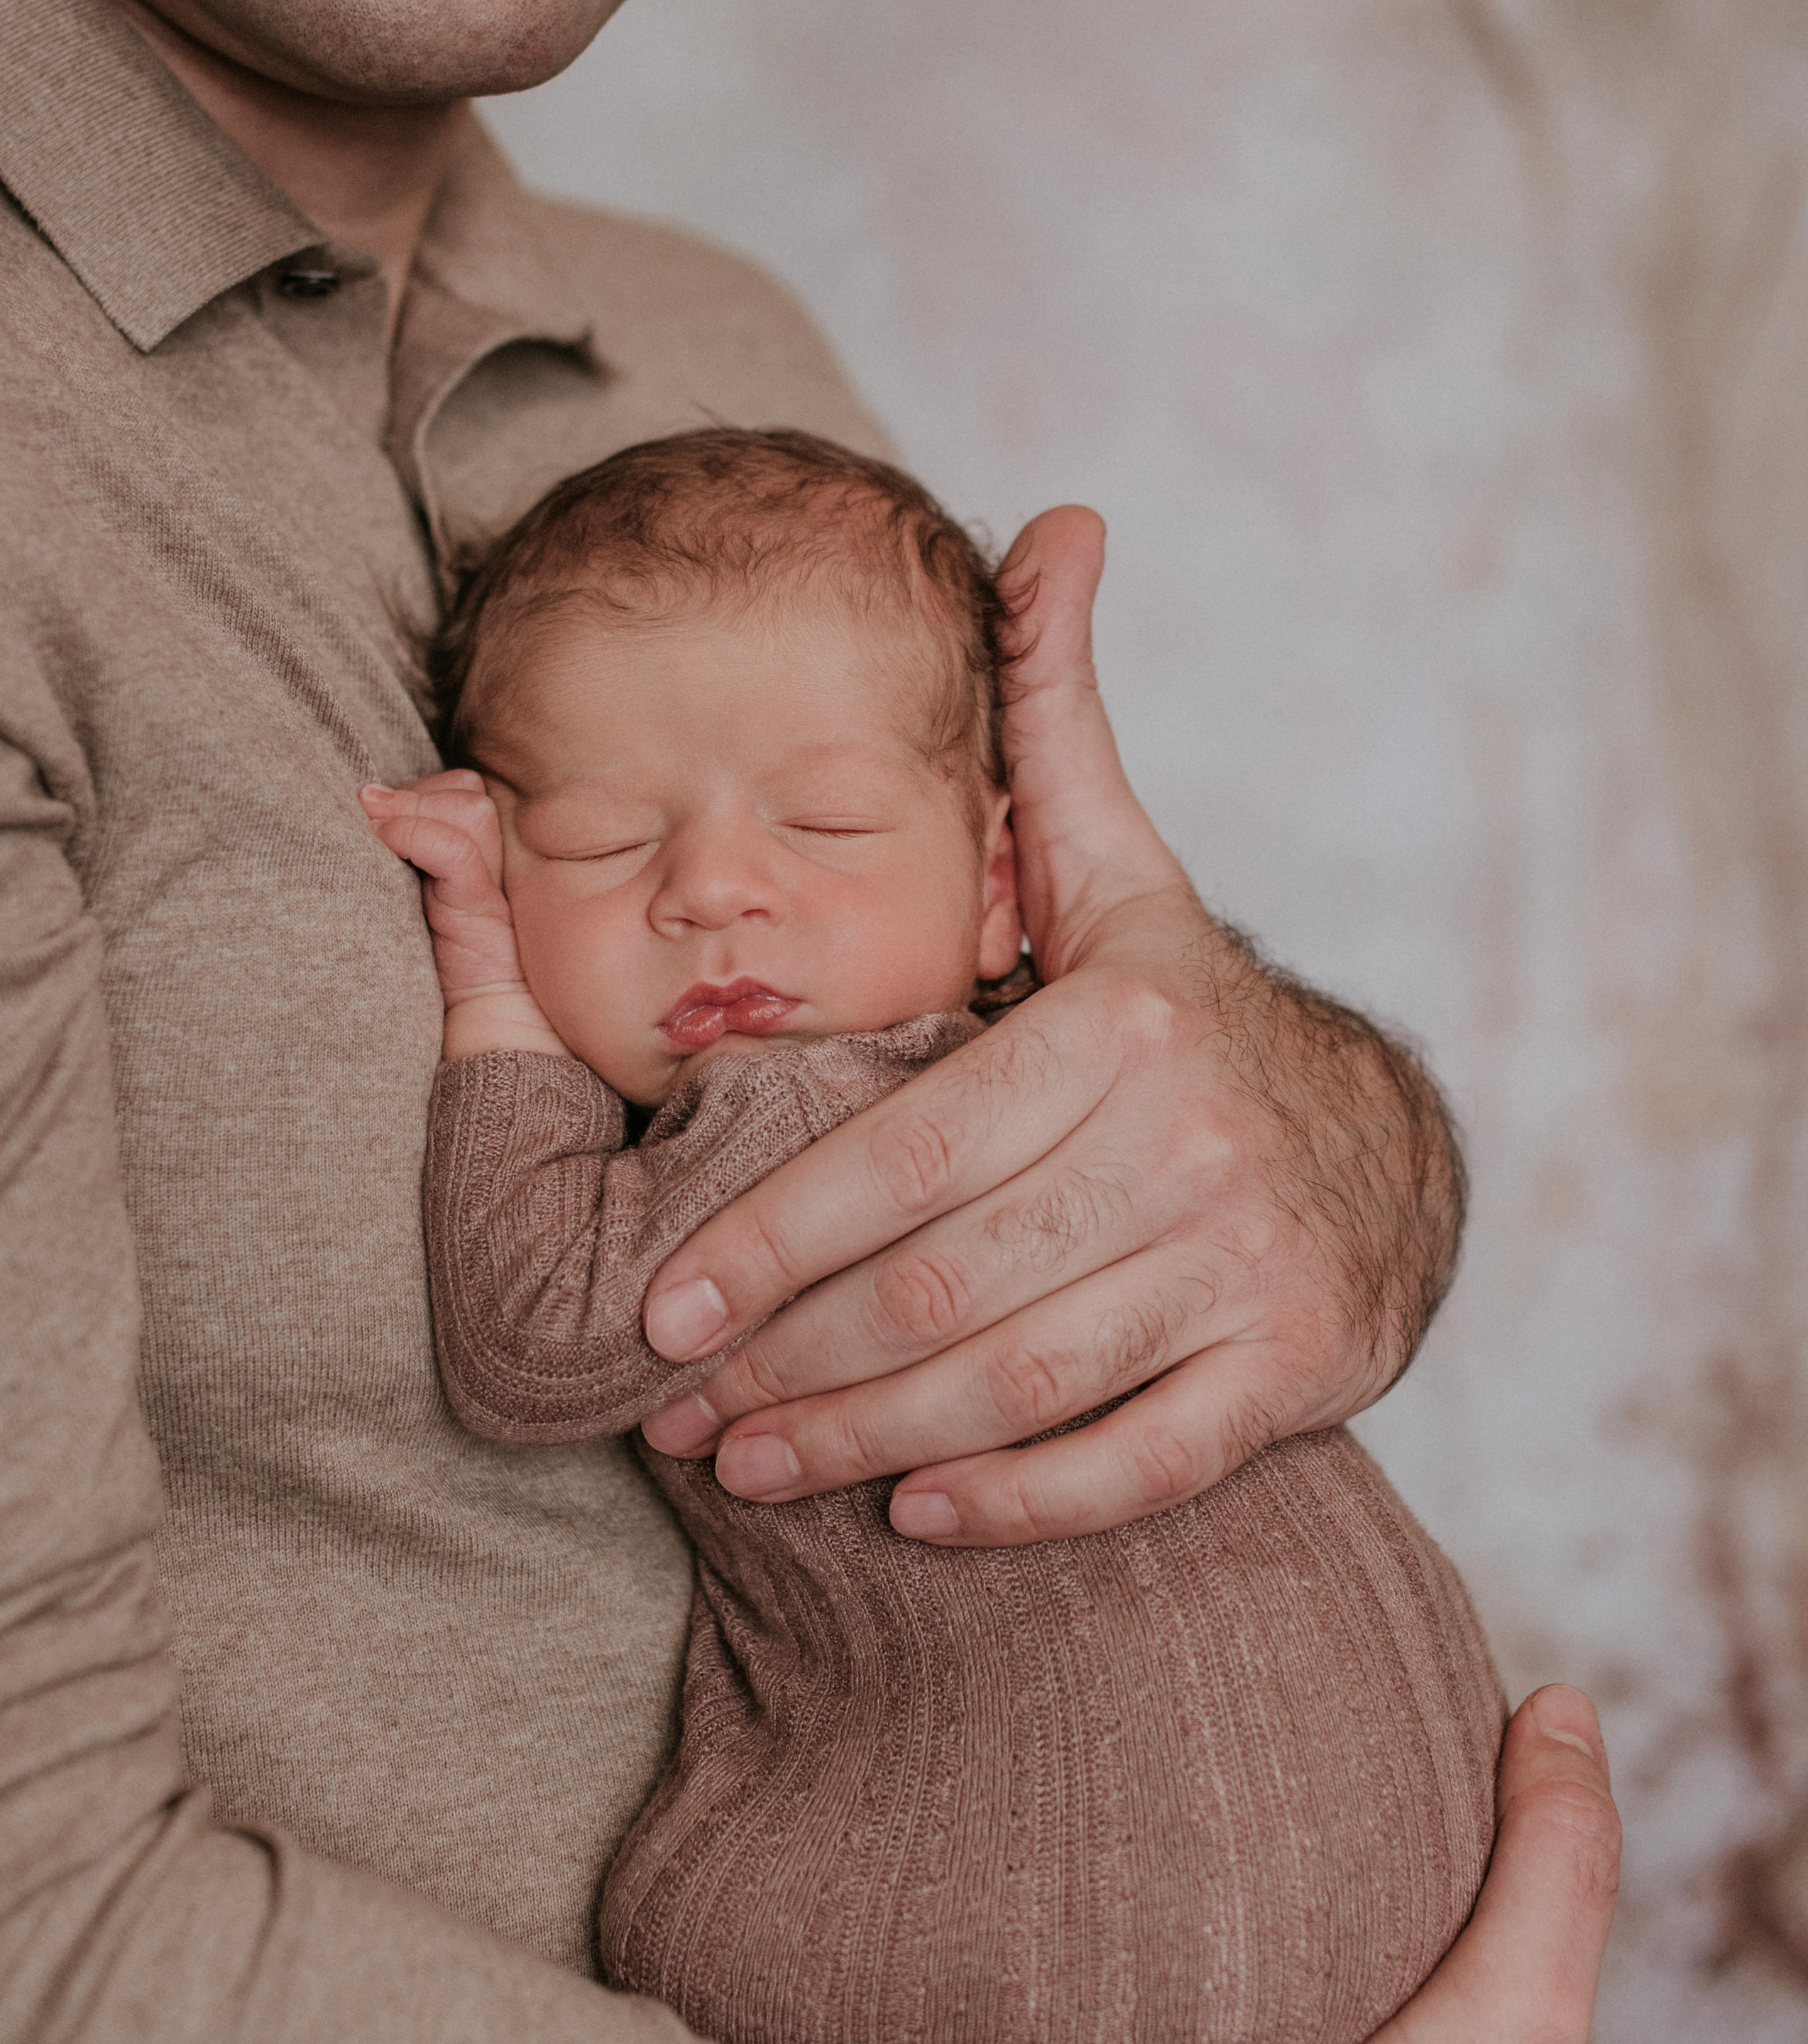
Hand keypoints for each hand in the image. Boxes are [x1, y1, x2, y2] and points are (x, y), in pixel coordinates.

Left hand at [362, 771, 566, 1057]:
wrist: (477, 1025)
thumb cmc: (437, 966)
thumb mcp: (409, 895)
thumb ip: (403, 848)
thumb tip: (364, 795)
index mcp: (482, 854)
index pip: (460, 788)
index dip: (419, 793)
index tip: (377, 820)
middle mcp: (497, 861)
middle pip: (465, 789)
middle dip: (416, 797)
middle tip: (376, 828)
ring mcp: (494, 883)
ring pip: (466, 807)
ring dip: (413, 812)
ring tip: (380, 841)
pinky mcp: (485, 908)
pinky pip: (454, 849)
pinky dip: (415, 835)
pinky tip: (387, 847)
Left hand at [637, 509, 1462, 1543]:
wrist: (1383, 1155)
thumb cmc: (1186, 1019)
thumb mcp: (1126, 870)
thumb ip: (1056, 722)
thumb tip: (1053, 525)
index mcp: (1122, 1024)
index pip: (906, 1152)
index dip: (770, 1238)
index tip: (659, 1306)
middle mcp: (1189, 1146)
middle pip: (947, 1281)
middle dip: (794, 1357)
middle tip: (674, 1415)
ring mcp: (1249, 1266)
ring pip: (1022, 1381)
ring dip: (868, 1439)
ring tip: (750, 1467)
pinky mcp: (1293, 1371)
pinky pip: (1137, 1459)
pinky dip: (1024, 1501)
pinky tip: (916, 1518)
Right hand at [832, 1687, 1619, 2043]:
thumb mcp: (1521, 1995)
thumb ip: (1556, 1857)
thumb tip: (1567, 1705)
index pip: (1517, 1960)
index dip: (1460, 1870)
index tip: (1377, 1793)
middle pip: (1422, 2015)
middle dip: (1364, 1945)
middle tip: (1268, 1863)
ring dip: (1274, 2014)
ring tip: (1190, 1934)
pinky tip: (1154, 2034)